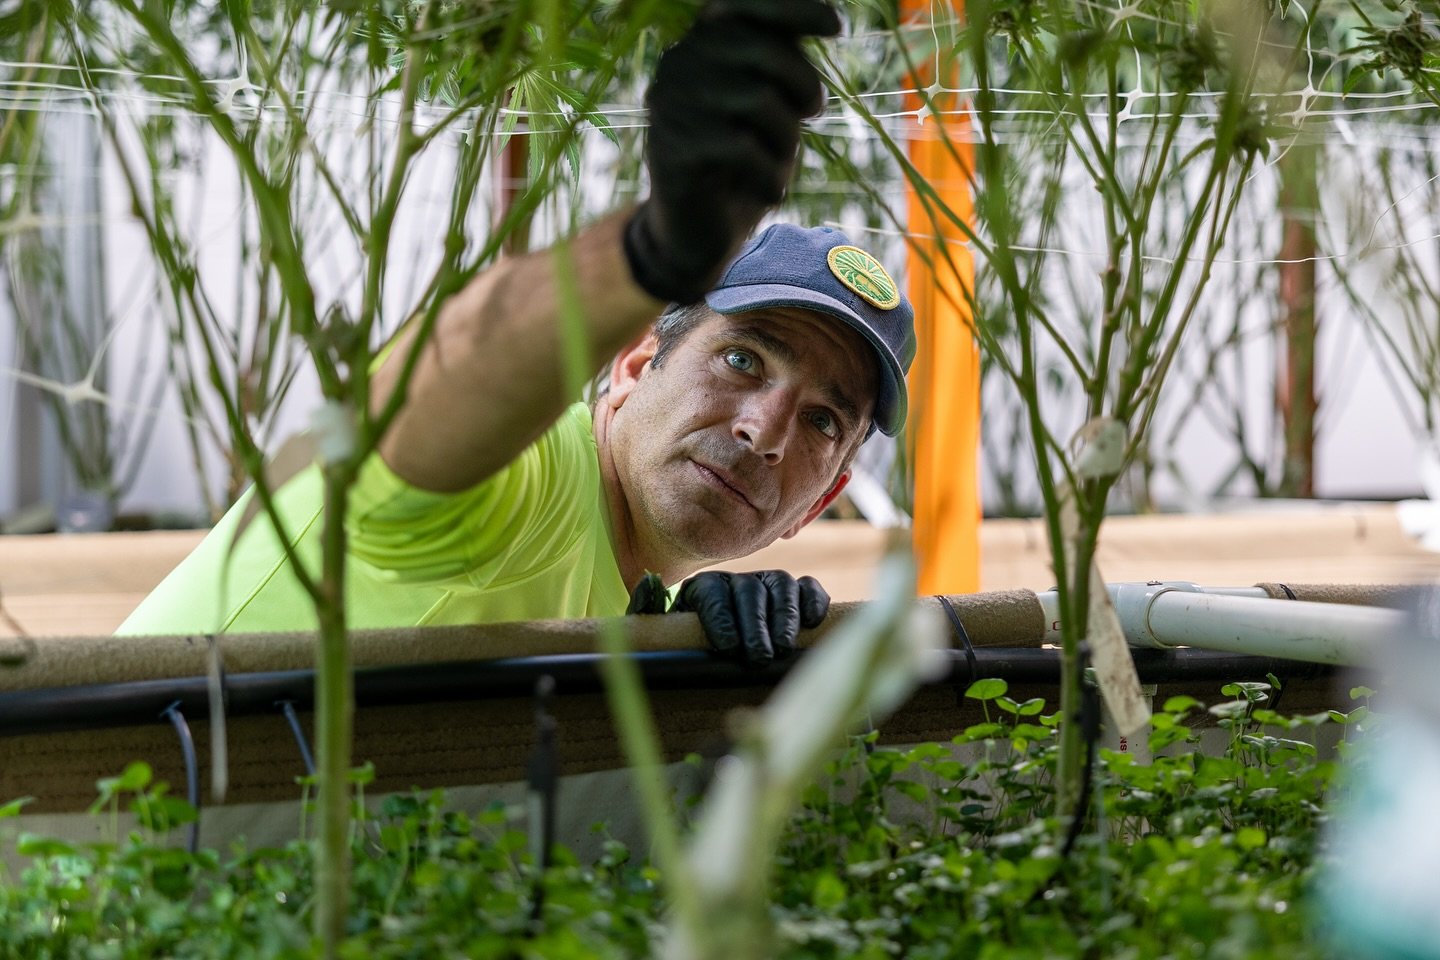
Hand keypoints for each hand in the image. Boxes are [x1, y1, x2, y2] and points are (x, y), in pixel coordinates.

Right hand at [623, 0, 840, 303]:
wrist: (699, 233)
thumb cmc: (743, 162)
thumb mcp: (772, 105)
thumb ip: (784, 61)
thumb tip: (827, 15)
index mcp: (700, 42)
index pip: (745, 2)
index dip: (794, 7)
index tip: (836, 27)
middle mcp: (677, 63)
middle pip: (763, 52)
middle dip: (803, 85)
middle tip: (812, 113)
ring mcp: (669, 105)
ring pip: (758, 101)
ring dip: (786, 139)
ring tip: (781, 162)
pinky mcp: (671, 149)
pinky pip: (743, 149)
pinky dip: (770, 177)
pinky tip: (770, 194)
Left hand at [629, 570, 829, 666]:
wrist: (720, 648)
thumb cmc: (690, 644)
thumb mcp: (662, 630)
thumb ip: (649, 611)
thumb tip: (647, 583)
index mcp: (703, 587)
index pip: (712, 594)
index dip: (720, 617)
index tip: (727, 647)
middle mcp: (737, 581)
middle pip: (749, 592)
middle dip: (754, 625)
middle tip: (757, 657)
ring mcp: (768, 583)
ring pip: (781, 586)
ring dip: (784, 616)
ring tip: (783, 647)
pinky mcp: (796, 591)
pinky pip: (808, 587)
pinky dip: (813, 601)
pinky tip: (812, 623)